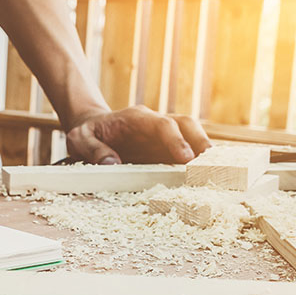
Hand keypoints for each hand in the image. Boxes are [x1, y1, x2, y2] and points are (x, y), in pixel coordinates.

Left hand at [65, 105, 211, 164]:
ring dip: (203, 152)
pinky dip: (197, 162)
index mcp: (136, 118)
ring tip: (215, 172)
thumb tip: (111, 164)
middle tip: (210, 164)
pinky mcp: (165, 148)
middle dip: (200, 141)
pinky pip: (187, 151)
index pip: (162, 124)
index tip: (185, 158)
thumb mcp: (79, 139)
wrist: (91, 129)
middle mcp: (154, 123)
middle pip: (185, 123)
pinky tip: (205, 177)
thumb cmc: (86, 134)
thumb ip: (93, 149)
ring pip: (191, 135)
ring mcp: (163, 136)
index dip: (175, 140)